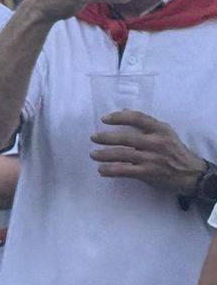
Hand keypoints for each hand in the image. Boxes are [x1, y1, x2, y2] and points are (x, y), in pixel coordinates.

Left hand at [89, 111, 204, 193]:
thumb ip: (145, 123)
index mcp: (161, 129)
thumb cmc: (174, 150)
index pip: (138, 118)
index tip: (104, 119)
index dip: (119, 117)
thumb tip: (123, 110)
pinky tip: (101, 170)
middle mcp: (157, 142)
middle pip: (126, 138)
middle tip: (93, 137)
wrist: (191, 174)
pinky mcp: (149, 173)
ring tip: (93, 154)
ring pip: (123, 154)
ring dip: (104, 154)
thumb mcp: (165, 133)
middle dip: (106, 138)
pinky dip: (111, 170)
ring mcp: (152, 158)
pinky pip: (125, 170)